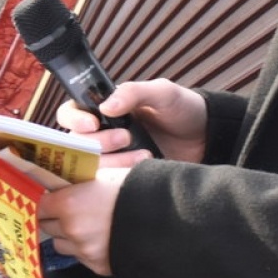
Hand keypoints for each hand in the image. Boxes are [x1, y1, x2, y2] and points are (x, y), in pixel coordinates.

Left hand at [39, 167, 129, 275]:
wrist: (164, 219)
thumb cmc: (134, 189)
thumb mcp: (103, 175)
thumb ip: (79, 181)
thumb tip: (64, 182)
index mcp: (68, 203)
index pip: (40, 205)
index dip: (46, 201)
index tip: (52, 198)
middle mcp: (71, 229)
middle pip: (47, 227)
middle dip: (55, 219)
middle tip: (67, 211)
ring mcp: (84, 251)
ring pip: (62, 245)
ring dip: (68, 236)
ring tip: (86, 225)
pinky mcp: (98, 266)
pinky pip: (81, 258)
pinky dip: (86, 249)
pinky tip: (102, 238)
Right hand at [56, 79, 207, 164]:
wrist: (207, 138)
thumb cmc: (182, 108)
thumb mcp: (160, 92)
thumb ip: (132, 92)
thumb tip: (105, 107)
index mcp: (103, 109)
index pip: (70, 114)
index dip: (74, 120)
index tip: (91, 124)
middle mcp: (101, 134)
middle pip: (76, 144)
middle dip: (97, 142)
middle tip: (125, 137)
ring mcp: (112, 158)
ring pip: (90, 167)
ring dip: (111, 162)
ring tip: (142, 155)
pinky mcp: (123, 178)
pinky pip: (107, 185)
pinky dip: (119, 179)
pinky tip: (142, 170)